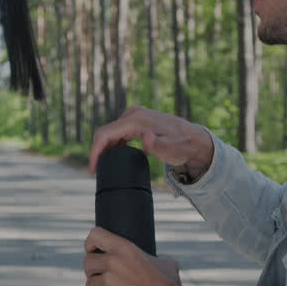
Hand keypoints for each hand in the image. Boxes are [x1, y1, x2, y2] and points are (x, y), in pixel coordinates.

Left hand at [83, 227, 180, 285]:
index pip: (96, 235)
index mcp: (125, 249)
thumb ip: (154, 258)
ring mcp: (107, 281)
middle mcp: (113, 262)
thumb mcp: (165, 264)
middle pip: (88, 263)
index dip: (91, 244)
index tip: (92, 251)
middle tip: (101, 280)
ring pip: (89, 285)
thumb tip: (155, 261)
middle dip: (93, 272)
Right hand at [88, 106, 213, 179]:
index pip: (105, 134)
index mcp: (136, 120)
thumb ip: (157, 145)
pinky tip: (116, 155)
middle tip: (96, 172)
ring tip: (104, 166)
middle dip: (98, 151)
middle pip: (105, 132)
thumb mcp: (171, 149)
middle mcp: (133, 114)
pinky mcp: (137, 120)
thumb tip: (146, 137)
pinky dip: (114, 143)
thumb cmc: (182, 145)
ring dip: (105, 148)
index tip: (93, 168)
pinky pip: (118, 131)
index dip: (95, 151)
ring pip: (111, 132)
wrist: (193, 138)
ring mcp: (134, 115)